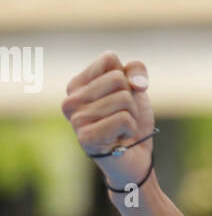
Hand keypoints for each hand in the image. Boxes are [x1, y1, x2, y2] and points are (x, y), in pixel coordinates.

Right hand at [62, 51, 154, 190]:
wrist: (135, 157)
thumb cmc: (131, 120)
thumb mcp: (136, 88)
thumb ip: (136, 70)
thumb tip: (135, 83)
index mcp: (77, 84)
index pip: (109, 59)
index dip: (126, 77)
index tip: (123, 96)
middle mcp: (70, 101)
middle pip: (117, 78)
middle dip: (130, 98)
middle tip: (123, 116)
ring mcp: (76, 120)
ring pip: (122, 98)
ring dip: (132, 115)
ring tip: (121, 128)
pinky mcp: (86, 138)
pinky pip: (123, 119)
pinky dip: (131, 128)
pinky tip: (121, 138)